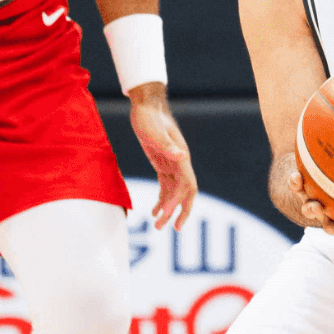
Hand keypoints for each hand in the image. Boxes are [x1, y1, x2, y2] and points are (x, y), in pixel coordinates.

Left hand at [128, 82, 196, 229]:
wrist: (145, 105)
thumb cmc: (149, 117)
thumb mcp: (154, 132)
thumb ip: (167, 145)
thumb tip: (181, 156)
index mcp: (182, 158)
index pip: (188, 186)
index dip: (181, 204)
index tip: (171, 218)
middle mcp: (180, 162)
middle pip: (185, 193)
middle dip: (178, 212)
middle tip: (167, 229)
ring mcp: (172, 163)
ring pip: (175, 192)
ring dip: (168, 208)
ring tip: (157, 225)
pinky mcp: (162, 163)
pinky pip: (166, 186)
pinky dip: (162, 199)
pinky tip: (153, 210)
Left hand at [273, 163, 333, 243]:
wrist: (308, 170)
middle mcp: (327, 211)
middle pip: (331, 225)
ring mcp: (312, 200)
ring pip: (311, 210)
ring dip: (312, 210)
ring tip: (314, 206)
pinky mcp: (299, 188)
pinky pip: (295, 186)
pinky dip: (295, 183)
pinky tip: (296, 178)